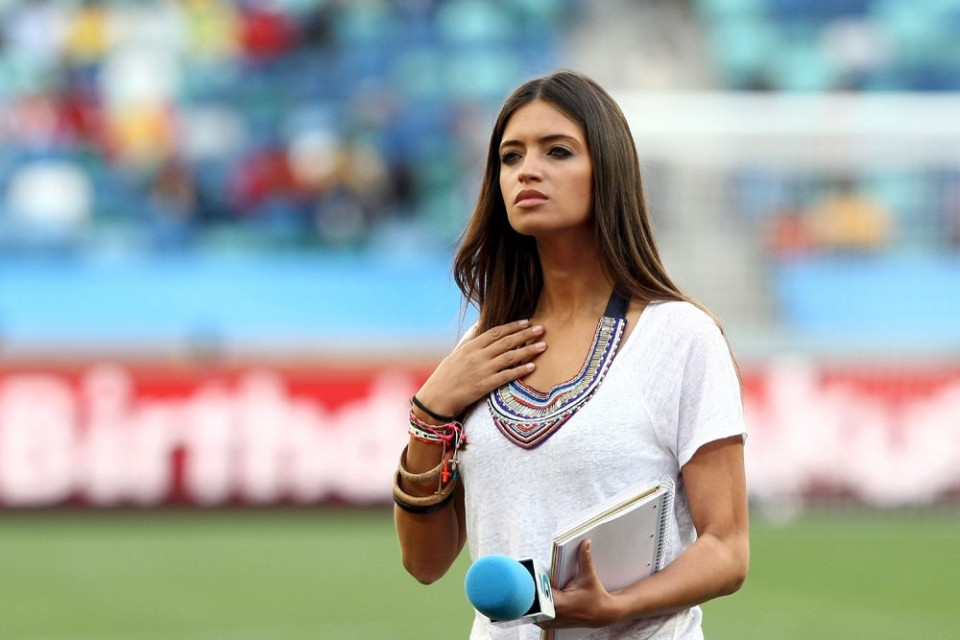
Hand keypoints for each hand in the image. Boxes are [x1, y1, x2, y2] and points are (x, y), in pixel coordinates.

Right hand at [415, 319, 546, 419]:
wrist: (437, 398)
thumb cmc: (446, 375)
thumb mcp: (456, 352)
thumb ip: (470, 338)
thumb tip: (479, 322)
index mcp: (471, 346)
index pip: (496, 332)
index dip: (513, 327)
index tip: (527, 322)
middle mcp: (478, 356)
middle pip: (506, 342)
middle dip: (525, 335)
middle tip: (541, 329)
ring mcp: (482, 370)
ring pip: (509, 357)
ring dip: (528, 351)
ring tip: (543, 346)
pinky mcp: (484, 385)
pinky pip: (506, 376)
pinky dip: (520, 371)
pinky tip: (532, 367)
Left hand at [538, 540, 619, 629]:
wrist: (601, 614)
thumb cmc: (595, 598)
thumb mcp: (589, 577)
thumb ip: (584, 559)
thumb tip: (585, 543)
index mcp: (559, 604)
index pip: (537, 592)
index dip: (532, 582)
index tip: (530, 572)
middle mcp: (552, 615)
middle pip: (531, 600)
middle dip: (531, 588)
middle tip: (529, 576)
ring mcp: (549, 622)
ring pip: (530, 608)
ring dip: (532, 597)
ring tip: (534, 585)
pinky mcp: (547, 624)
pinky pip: (534, 613)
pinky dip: (535, 604)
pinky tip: (539, 595)